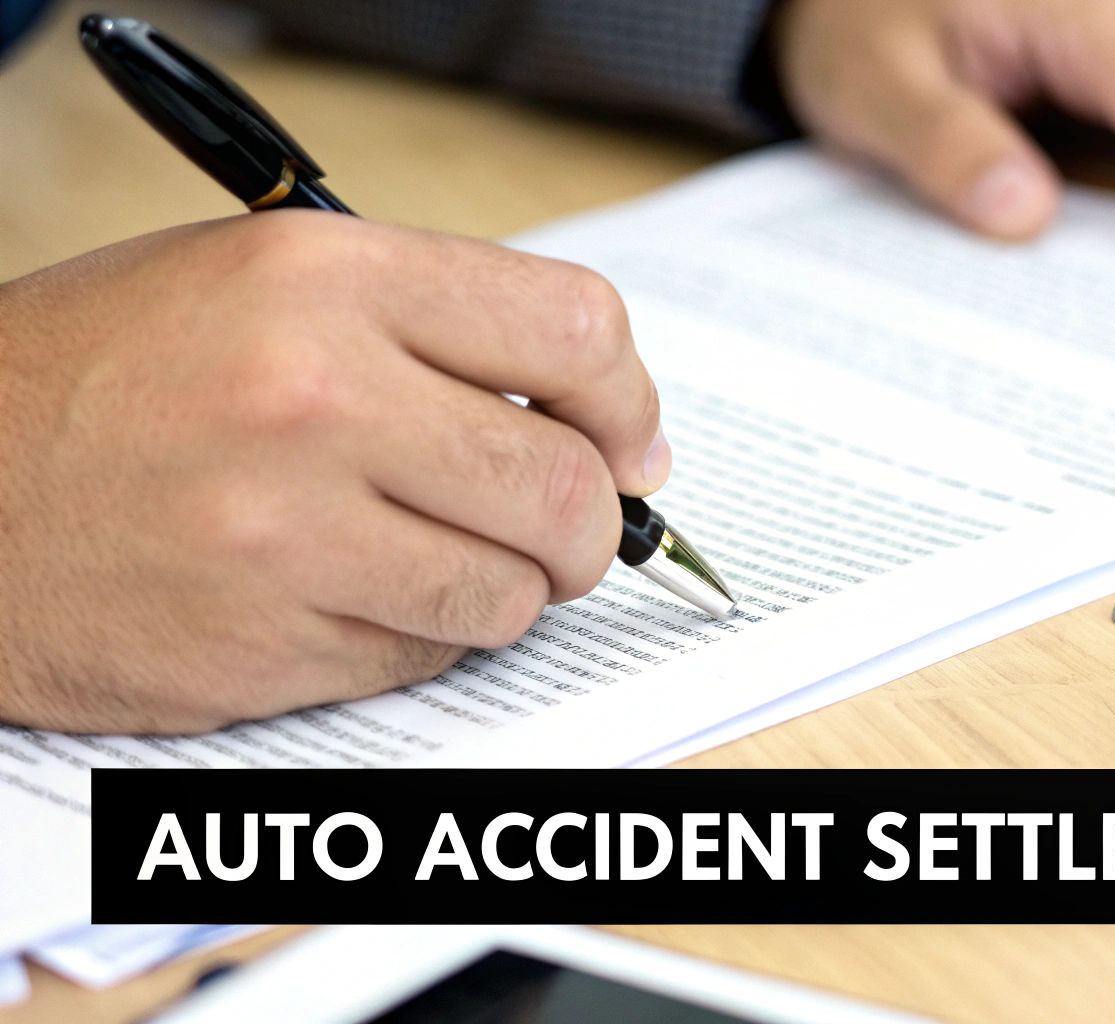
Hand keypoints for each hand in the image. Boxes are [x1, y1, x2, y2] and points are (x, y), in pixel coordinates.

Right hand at [0, 214, 666, 732]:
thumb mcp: (259, 280)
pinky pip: (426, 657)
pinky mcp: (264, 645)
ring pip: (512, 593)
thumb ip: (432, 328)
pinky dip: (420, 638)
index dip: (626, 399)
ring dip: (504, 588)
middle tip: (565, 529)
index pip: (573, 329)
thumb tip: (602, 418)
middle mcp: (315, 397)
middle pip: (568, 484)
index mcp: (323, 277)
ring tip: (433, 555)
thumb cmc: (101, 376)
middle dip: (591, 524)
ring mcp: (288, 533)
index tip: (630, 443)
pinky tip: (351, 595)